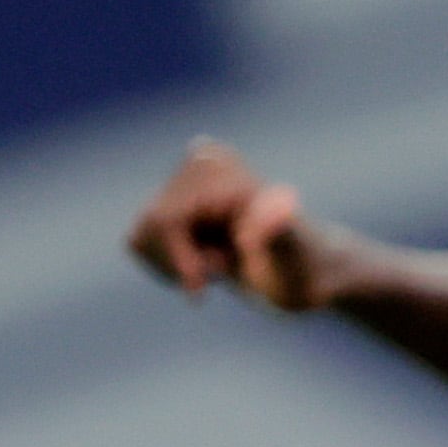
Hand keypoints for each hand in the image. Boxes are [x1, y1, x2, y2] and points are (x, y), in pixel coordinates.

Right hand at [125, 137, 335, 310]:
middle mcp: (201, 161)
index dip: (181, 261)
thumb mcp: (295, 259)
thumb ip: (284, 234)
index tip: (208, 285)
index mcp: (224, 169)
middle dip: (181, 261)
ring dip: (175, 263)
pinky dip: (168, 262)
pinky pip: (140, 241)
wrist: (307, 273)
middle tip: (226, 266)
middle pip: (147, 228)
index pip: (166, 219)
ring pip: (140, 236)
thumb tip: (281, 205)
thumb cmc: (303, 271)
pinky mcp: (174, 199)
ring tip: (222, 260)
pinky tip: (205, 259)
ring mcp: (185, 179)